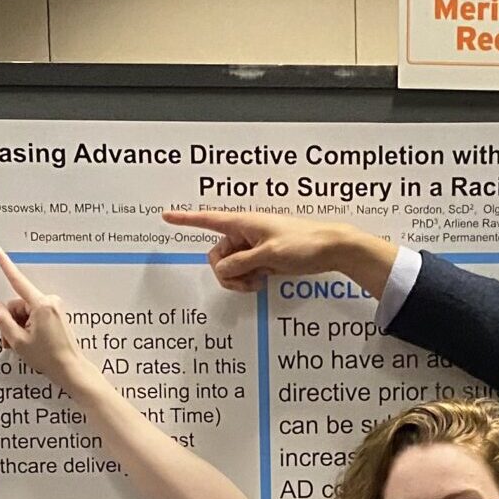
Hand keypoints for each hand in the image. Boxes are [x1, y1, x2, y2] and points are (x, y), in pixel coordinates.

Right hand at [0, 251, 89, 383]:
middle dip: (10, 321)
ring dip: (17, 327)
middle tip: (8, 342)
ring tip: (19, 345)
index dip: (6, 266)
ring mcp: (54, 308)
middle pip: (18, 304)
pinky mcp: (56, 315)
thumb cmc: (47, 357)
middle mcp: (49, 302)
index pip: (18, 281)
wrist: (70, 370)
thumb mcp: (17, 340)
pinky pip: (34, 316)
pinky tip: (28, 342)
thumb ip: (1, 319)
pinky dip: (27, 328)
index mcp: (41, 305)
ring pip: (25, 312)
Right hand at [161, 209, 397, 295]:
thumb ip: (241, 263)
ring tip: (257, 283)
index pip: (207, 220)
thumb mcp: (268, 255)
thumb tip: (222, 270)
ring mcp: (254, 247)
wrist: (332, 249)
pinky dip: (249, 280)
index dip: (186, 219)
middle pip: (218, 254)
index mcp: (243, 223)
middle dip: (225, 272)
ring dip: (238, 279)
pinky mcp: (264, 259)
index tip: (166, 215)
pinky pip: (244, 271)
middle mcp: (245, 233)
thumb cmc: (304, 243)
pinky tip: (263, 282)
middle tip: (244, 281)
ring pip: (231, 266)